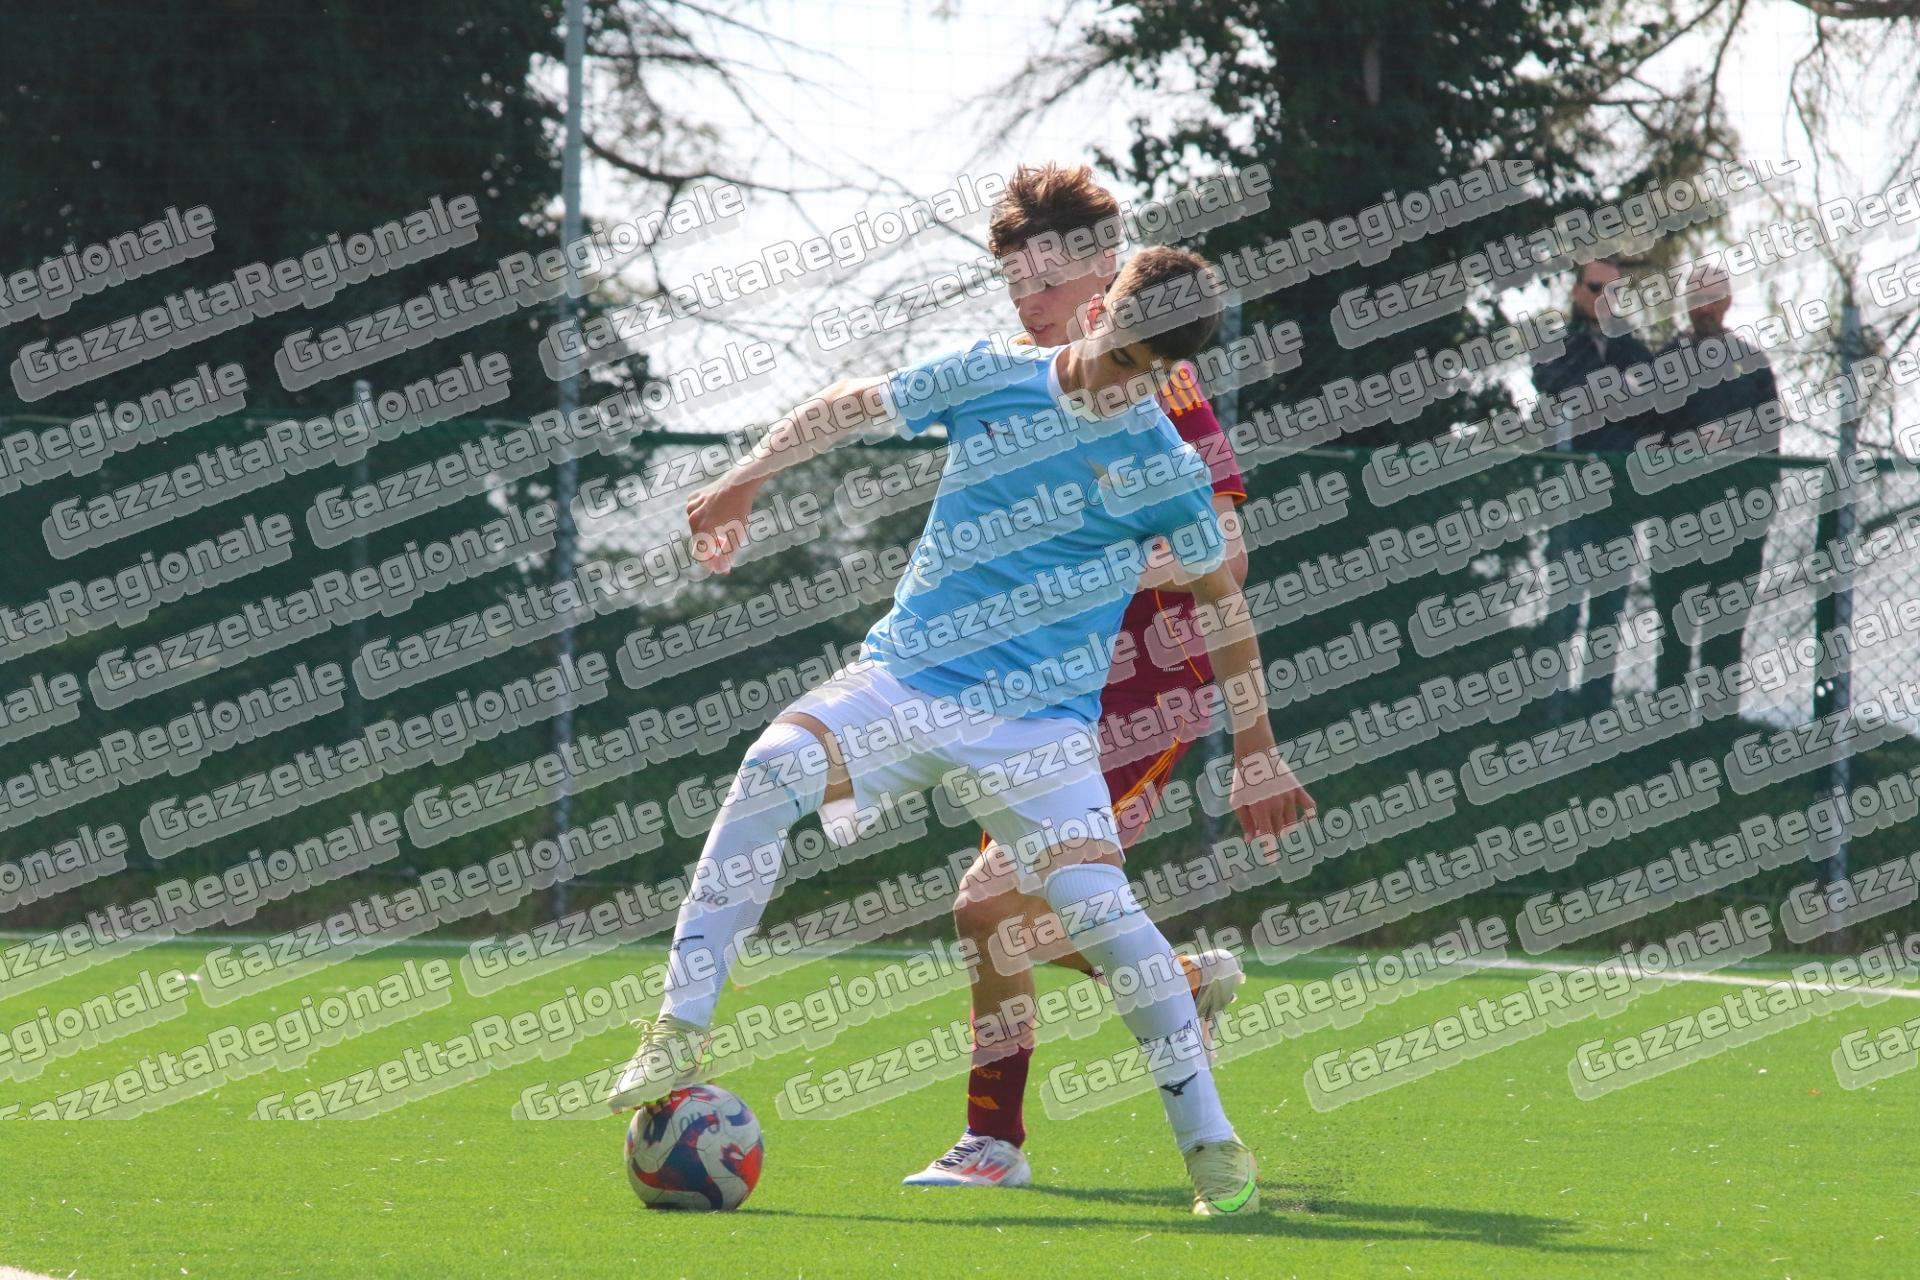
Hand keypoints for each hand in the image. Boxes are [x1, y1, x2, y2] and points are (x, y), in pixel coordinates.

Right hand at [685, 478, 757, 574]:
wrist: (738, 483)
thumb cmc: (739, 510)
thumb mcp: (736, 535)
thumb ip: (727, 555)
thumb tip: (721, 571)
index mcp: (702, 530)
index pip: (701, 555)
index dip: (711, 563)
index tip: (721, 567)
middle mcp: (692, 519)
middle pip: (699, 540)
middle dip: (712, 546)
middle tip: (726, 544)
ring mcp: (691, 507)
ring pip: (697, 526)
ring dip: (708, 531)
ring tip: (723, 529)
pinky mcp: (693, 497)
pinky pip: (696, 512)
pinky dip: (704, 516)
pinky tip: (716, 513)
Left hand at [1230, 743, 1314, 860]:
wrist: (1255, 754)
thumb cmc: (1243, 779)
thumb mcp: (1237, 802)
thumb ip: (1245, 822)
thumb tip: (1250, 841)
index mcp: (1261, 810)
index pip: (1268, 838)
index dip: (1269, 851)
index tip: (1270, 862)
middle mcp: (1277, 806)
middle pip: (1279, 832)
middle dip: (1271, 835)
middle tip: (1263, 829)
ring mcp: (1290, 798)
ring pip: (1292, 823)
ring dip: (1284, 828)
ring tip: (1274, 821)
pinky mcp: (1297, 790)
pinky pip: (1310, 807)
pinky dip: (1310, 816)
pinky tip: (1305, 820)